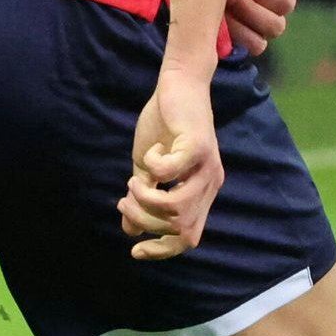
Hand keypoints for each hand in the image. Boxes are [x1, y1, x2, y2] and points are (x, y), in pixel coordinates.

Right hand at [117, 68, 223, 259]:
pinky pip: (171, 173)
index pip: (188, 238)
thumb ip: (142, 198)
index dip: (162, 250)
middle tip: (125, 199)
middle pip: (179, 228)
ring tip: (134, 180)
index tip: (135, 251)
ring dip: (146, 199)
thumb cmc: (164, 125)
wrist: (178, 85)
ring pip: (177, 207)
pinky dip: (153, 168)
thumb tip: (128, 229)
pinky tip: (151, 153)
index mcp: (201, 193)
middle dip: (145, 219)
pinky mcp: (198, 146)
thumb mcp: (146, 169)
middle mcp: (210, 184)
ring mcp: (207, 167)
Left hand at [224, 0, 299, 55]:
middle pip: (275, 27)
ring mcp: (250, 27)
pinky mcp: (233, 39)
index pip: (286, 3)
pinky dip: (230, 38)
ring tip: (221, 8)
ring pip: (259, 44)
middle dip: (249, 10)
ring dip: (240, 27)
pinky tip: (214, 19)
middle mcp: (267, 10)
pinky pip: (241, 51)